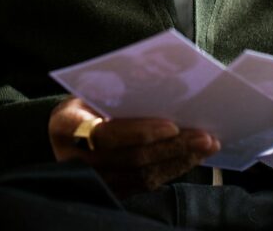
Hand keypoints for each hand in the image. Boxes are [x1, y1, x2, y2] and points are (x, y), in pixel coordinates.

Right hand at [49, 96, 219, 196]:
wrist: (65, 127)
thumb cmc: (85, 97)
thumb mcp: (91, 86)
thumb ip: (118, 88)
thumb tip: (166, 83)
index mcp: (66, 126)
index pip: (106, 135)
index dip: (140, 132)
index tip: (172, 124)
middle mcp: (74, 160)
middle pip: (130, 158)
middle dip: (172, 147)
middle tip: (205, 136)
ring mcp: (93, 180)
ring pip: (141, 175)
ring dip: (178, 160)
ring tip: (207, 144)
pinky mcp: (109, 190)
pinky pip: (144, 185)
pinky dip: (171, 170)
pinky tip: (192, 156)